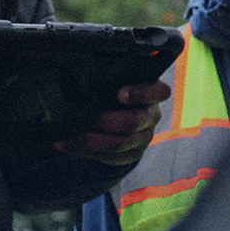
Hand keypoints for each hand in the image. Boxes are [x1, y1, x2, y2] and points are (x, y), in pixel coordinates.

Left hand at [53, 80, 171, 165]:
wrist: (114, 113)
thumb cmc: (112, 88)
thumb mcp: (113, 78)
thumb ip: (105, 76)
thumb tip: (77, 72)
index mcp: (152, 91)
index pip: (161, 92)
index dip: (142, 94)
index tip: (120, 94)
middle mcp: (151, 115)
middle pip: (134, 122)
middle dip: (105, 122)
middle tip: (83, 117)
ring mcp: (144, 137)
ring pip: (120, 144)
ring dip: (91, 141)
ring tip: (69, 135)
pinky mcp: (133, 154)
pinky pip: (113, 158)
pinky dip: (87, 152)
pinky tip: (68, 144)